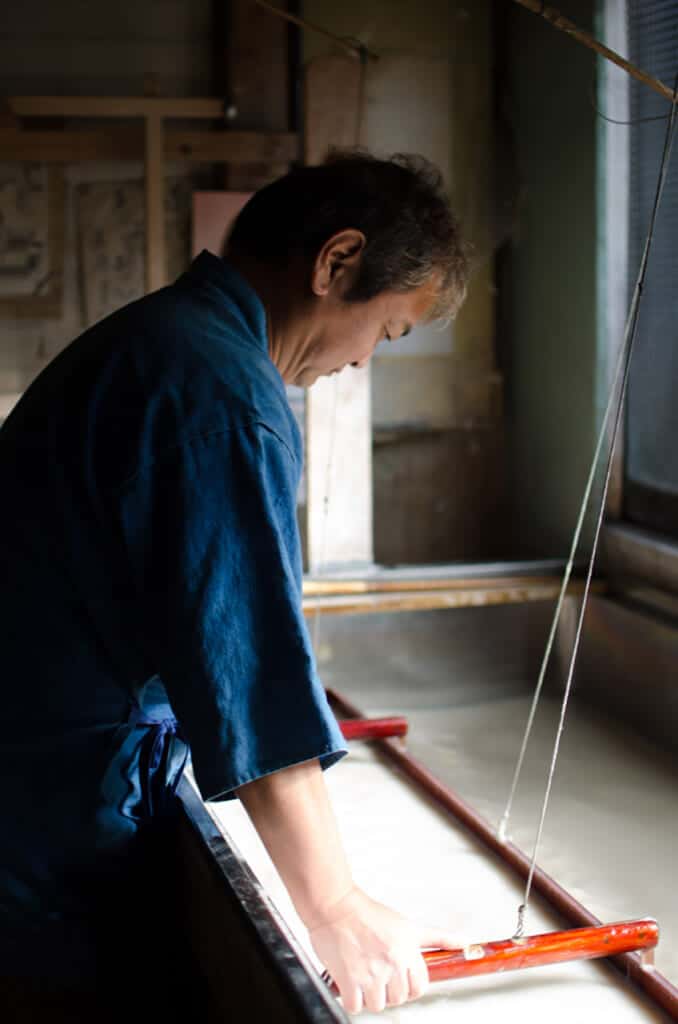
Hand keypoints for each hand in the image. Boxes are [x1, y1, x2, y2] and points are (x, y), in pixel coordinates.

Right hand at [308, 886, 458, 1014]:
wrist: (335, 906)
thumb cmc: (367, 913)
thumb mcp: (407, 924)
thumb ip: (437, 937)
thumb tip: (463, 942)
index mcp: (407, 951)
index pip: (420, 986)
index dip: (411, 986)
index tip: (401, 980)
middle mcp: (392, 963)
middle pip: (399, 998)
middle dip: (390, 990)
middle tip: (380, 975)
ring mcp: (370, 974)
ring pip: (378, 1005)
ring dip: (371, 996)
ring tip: (365, 977)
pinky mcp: (349, 980)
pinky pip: (355, 1006)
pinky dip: (353, 999)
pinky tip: (351, 982)